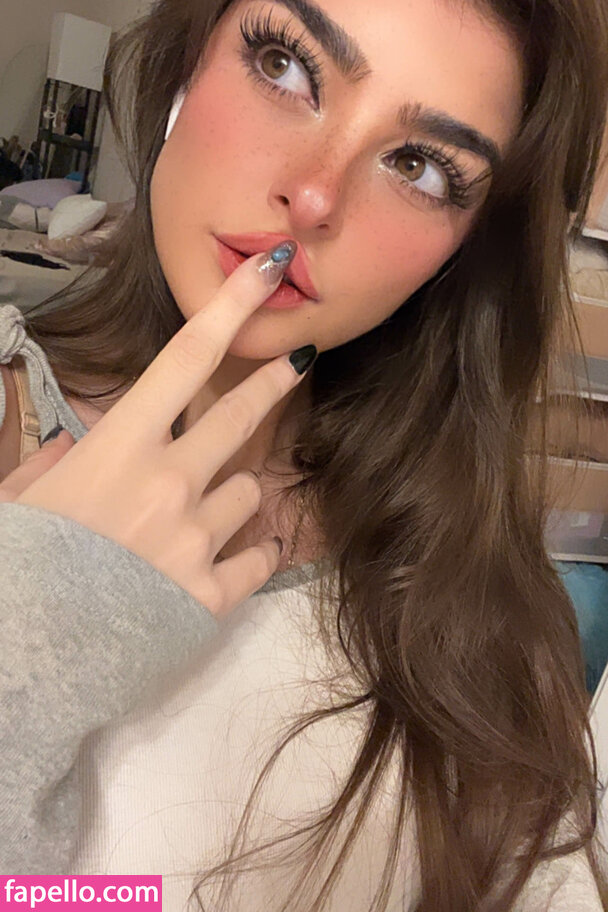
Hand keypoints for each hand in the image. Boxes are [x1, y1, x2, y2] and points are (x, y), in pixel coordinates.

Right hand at [14, 245, 315, 618]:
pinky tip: (234, 561)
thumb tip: (81, 446)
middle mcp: (170, 482)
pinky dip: (253, 557)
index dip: (231, 306)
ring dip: (232, 496)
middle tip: (298, 363)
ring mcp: (197, 539)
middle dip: (275, 383)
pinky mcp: (212, 595)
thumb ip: (58, 462)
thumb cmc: (19, 565)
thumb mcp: (25, 497)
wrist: (25, 657)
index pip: (185, 359)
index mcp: (120, 448)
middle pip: (240, 415)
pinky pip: (261, 560)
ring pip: (249, 492)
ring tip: (198, 521)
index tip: (269, 268)